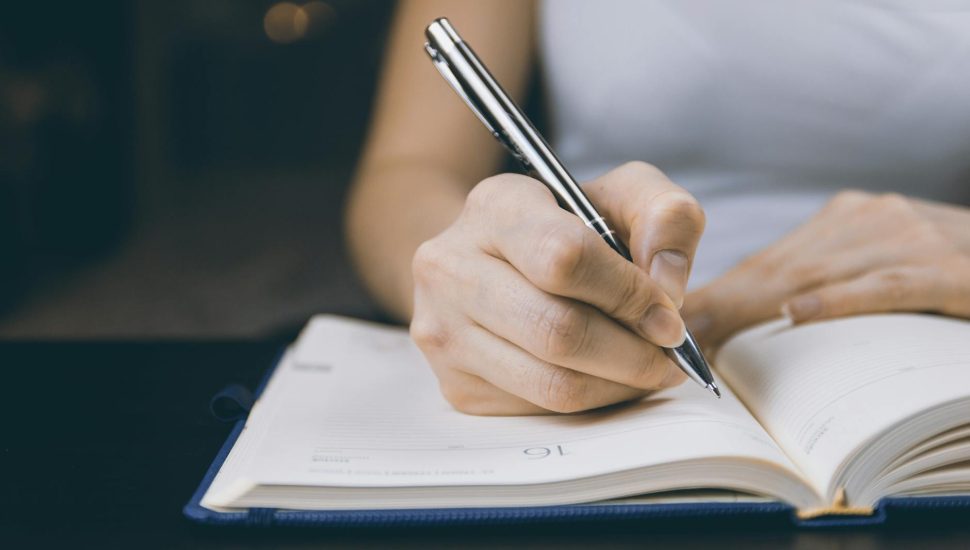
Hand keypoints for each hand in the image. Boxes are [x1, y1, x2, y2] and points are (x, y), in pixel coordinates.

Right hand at [410, 162, 705, 414]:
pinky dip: (591, 402)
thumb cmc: (570, 229)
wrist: (496, 263)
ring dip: (619, 385)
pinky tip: (606, 377)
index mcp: (496, 206)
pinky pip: (540, 411)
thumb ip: (666, 217)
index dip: (628, 294)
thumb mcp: (622, 198)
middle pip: (558, 331)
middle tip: (668, 355)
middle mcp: (451, 267)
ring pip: (552, 383)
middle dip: (632, 353)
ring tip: (646, 368)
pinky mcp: (456, 385)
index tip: (668, 316)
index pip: (564, 257)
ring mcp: (445, 331)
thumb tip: (667, 286)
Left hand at [683, 190, 969, 352]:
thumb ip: (831, 278)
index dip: (721, 293)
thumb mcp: (883, 260)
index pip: (771, 261)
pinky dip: (840, 299)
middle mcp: (870, 220)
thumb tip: (765, 321)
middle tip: (672, 336)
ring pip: (820, 274)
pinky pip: (886, 284)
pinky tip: (799, 312)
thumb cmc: (949, 269)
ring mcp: (910, 238)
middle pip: (781, 267)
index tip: (675, 323)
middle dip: (722, 304)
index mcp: (849, 221)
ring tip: (708, 337)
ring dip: (758, 307)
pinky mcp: (950, 269)